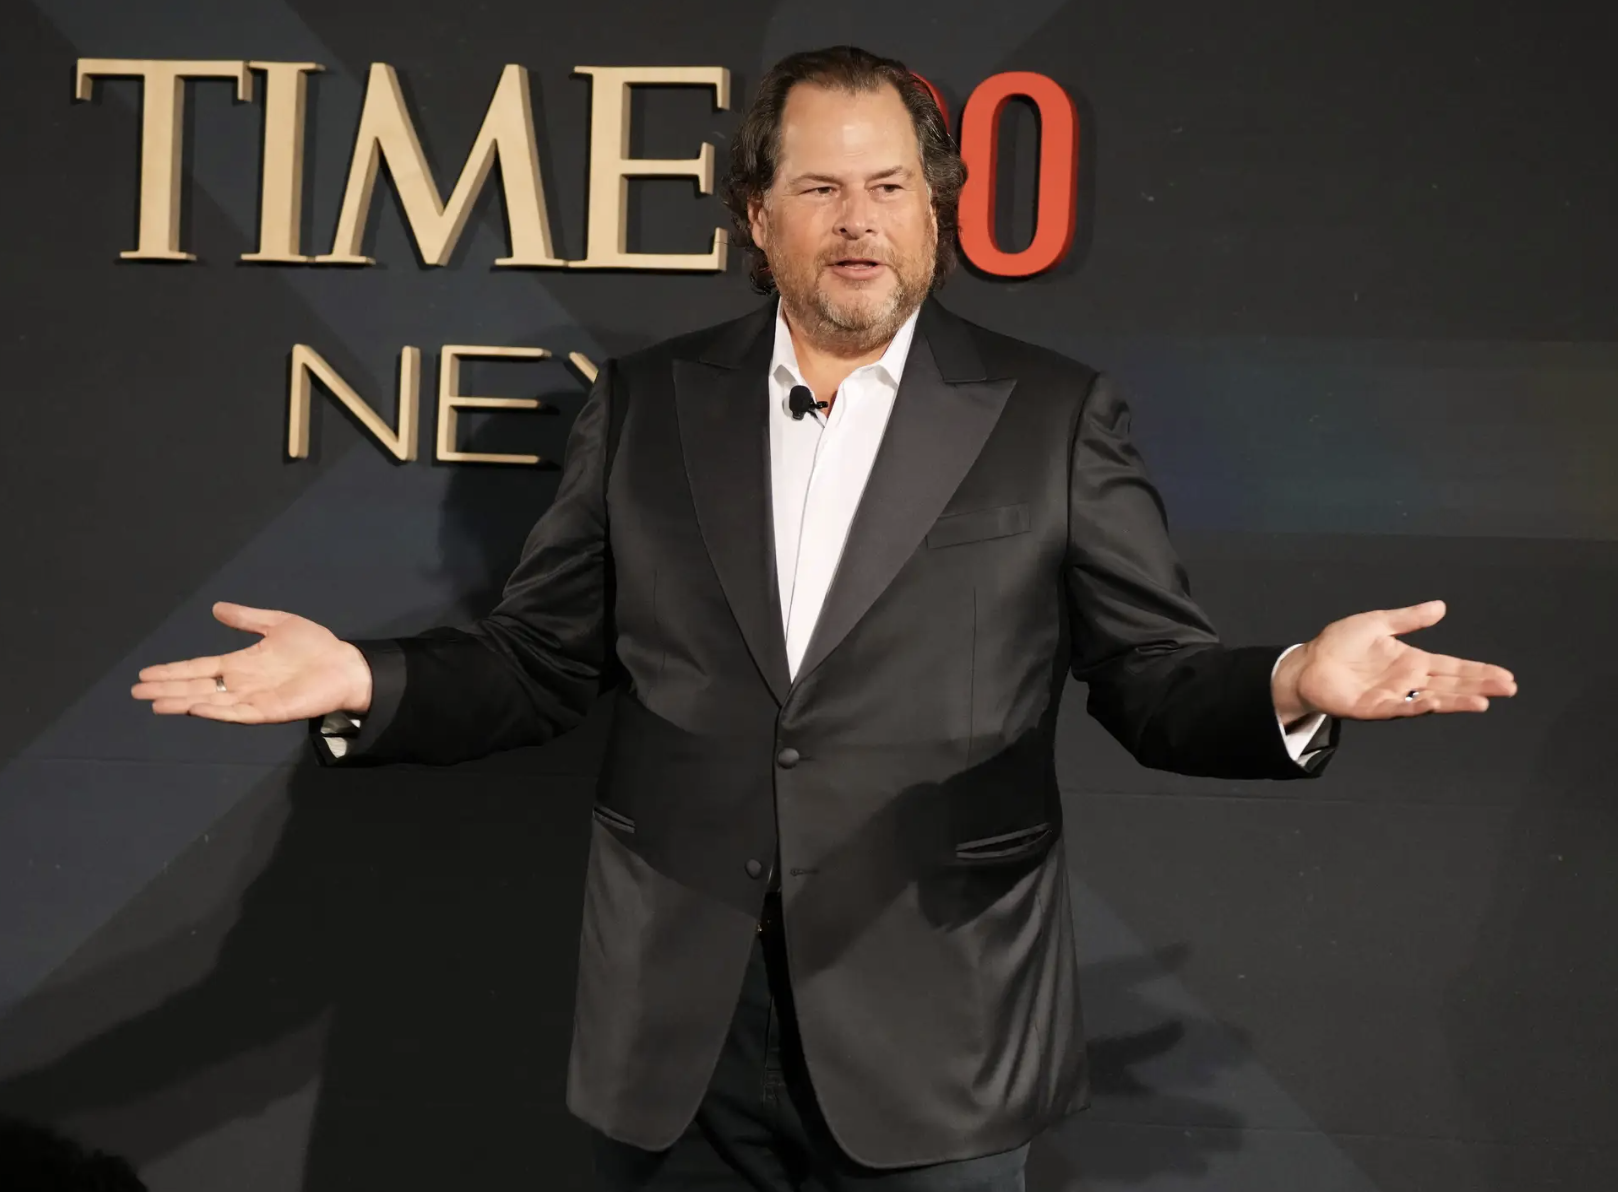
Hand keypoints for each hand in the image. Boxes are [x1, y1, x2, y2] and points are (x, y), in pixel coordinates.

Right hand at [131, 602, 372, 722]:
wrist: (345, 664)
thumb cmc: (314, 646)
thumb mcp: (277, 624)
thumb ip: (247, 618)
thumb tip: (217, 608)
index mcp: (241, 664)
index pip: (199, 668)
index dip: (172, 671)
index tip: (145, 674)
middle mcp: (241, 684)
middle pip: (196, 687)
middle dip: (167, 689)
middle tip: (137, 692)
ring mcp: (253, 699)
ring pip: (210, 702)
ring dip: (182, 702)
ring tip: (156, 703)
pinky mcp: (269, 711)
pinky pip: (238, 713)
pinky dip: (216, 711)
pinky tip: (195, 708)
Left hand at [1273, 599, 1516, 721]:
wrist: (1308, 663)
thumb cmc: (1339, 644)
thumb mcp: (1378, 623)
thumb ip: (1409, 619)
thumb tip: (1441, 607)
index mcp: (1412, 661)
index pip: (1452, 666)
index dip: (1478, 671)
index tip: (1505, 675)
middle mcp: (1408, 681)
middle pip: (1450, 684)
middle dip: (1479, 686)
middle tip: (1509, 688)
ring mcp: (1393, 696)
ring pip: (1432, 699)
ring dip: (1457, 700)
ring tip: (1483, 702)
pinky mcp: (1373, 707)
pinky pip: (1399, 708)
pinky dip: (1417, 706)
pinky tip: (1436, 703)